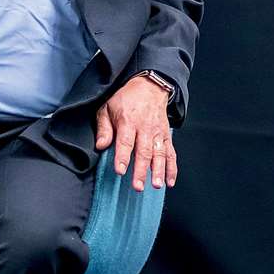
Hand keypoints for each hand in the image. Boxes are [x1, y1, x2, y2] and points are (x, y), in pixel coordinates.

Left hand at [95, 74, 175, 189]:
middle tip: (138, 186)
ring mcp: (158, 133)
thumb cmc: (125, 99)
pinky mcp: (166, 137)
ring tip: (157, 185)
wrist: (149, 87)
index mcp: (128, 121)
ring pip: (159, 154)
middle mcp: (145, 128)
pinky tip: (170, 182)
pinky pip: (171, 154)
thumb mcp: (108, 107)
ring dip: (159, 171)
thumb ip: (104, 128)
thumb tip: (101, 146)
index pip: (125, 141)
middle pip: (144, 151)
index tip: (120, 170)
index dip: (122, 157)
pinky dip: (172, 168)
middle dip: (141, 170)